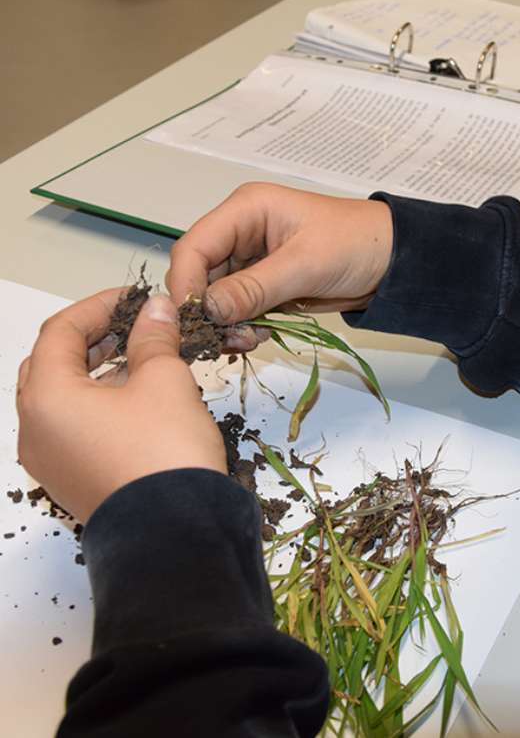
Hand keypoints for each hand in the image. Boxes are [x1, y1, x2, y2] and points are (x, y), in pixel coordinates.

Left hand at [16, 289, 225, 522]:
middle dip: (91, 340)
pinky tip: (138, 401)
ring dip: (96, 373)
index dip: (99, 307)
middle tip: (132, 327)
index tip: (137, 300)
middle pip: (50, 366)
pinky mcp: (70, 481)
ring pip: (61, 400)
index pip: (60, 333)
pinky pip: (73, 430)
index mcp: (46, 398)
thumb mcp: (165, 381)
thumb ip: (154, 339)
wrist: (173, 531)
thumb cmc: (163, 449)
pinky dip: (98, 405)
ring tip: (141, 361)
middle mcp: (34, 429)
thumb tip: (156, 310)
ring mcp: (49, 460)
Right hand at [166, 183, 392, 345]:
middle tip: (228, 340)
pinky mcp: (266, 284)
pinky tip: (258, 336)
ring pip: (218, 297)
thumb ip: (255, 287)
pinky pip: (239, 307)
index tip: (192, 320)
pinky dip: (242, 325)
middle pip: (201, 274)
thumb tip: (209, 309)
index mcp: (246, 210)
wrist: (395, 260)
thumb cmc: (356, 244)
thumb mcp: (306, 264)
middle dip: (210, 310)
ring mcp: (253, 260)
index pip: (194, 246)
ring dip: (227, 323)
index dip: (186, 283)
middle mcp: (242, 232)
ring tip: (248, 341)